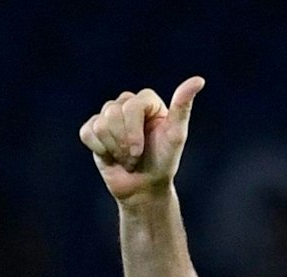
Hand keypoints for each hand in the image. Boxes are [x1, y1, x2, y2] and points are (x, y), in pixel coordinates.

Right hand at [78, 77, 204, 204]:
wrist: (145, 187)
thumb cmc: (163, 161)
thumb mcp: (176, 135)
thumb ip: (183, 107)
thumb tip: (199, 80)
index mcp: (147, 101)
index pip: (132, 105)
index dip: (133, 131)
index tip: (140, 151)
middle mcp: (127, 103)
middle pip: (113, 112)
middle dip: (124, 142)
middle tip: (135, 157)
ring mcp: (108, 115)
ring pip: (100, 124)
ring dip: (113, 148)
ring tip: (126, 158)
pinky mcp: (93, 129)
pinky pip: (88, 132)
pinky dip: (100, 149)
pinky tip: (110, 156)